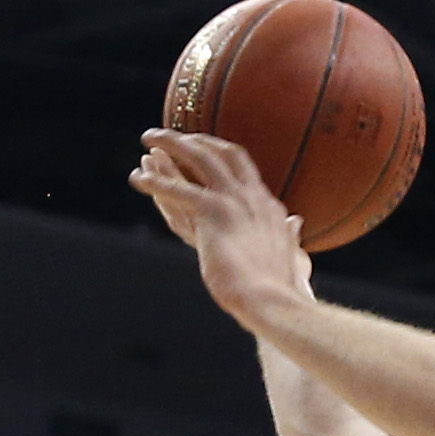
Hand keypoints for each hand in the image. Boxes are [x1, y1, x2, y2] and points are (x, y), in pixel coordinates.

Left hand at [130, 131, 314, 322]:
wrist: (273, 300)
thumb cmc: (279, 287)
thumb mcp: (291, 254)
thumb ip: (289, 235)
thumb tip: (296, 221)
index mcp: (268, 207)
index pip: (240, 168)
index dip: (219, 152)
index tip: (201, 145)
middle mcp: (252, 196)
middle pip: (223, 153)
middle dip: (196, 139)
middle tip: (172, 135)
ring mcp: (234, 201)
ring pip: (199, 159)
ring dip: (171, 145)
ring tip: (148, 139)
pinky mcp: (214, 212)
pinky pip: (178, 190)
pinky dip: (156, 183)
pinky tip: (138, 179)